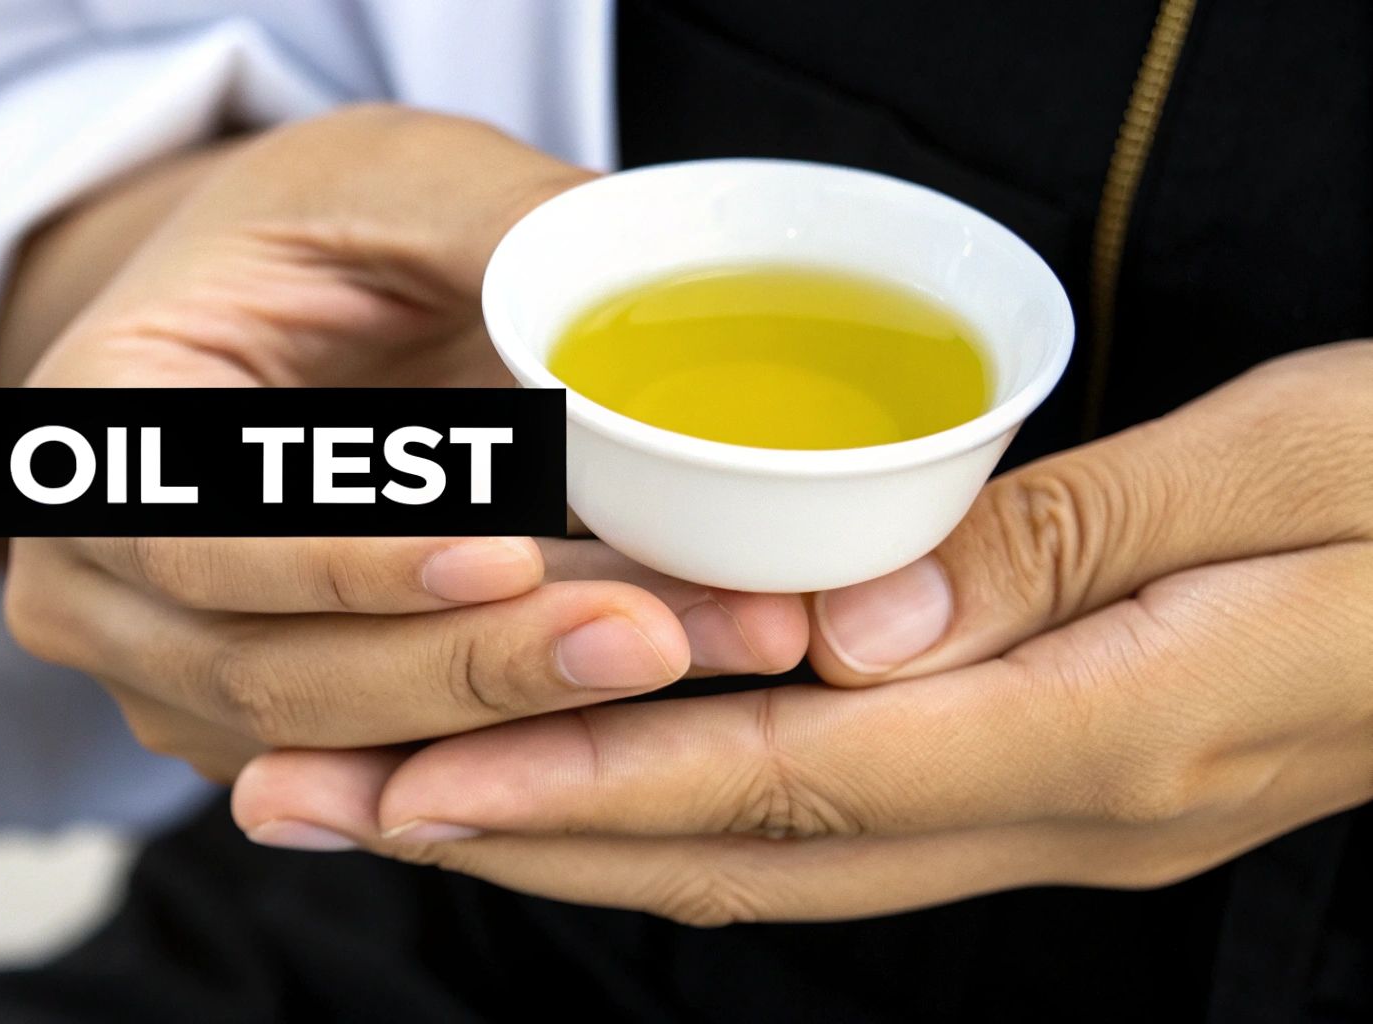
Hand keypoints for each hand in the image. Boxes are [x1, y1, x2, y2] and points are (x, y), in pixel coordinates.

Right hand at [1, 106, 809, 782]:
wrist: (286, 309)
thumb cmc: (320, 231)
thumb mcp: (394, 179)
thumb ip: (494, 224)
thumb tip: (635, 278)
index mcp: (93, 436)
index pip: (203, 537)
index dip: (353, 562)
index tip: (511, 553)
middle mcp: (94, 585)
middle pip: (273, 677)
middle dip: (476, 666)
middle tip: (656, 632)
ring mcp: (170, 676)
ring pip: (338, 753)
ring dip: (518, 720)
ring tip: (692, 650)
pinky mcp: (264, 730)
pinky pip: (383, 773)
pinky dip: (509, 750)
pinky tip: (640, 700)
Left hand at [232, 342, 1372, 921]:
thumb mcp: (1291, 468)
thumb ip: (1063, 545)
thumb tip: (853, 621)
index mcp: (1107, 730)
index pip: (788, 783)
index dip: (591, 785)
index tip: (418, 781)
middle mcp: (1059, 808)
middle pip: (740, 853)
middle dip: (521, 836)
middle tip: (323, 803)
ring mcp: (1055, 811)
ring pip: (769, 855)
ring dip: (576, 835)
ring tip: (397, 802)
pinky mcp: (1052, 778)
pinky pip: (829, 818)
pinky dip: (688, 807)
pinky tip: (599, 777)